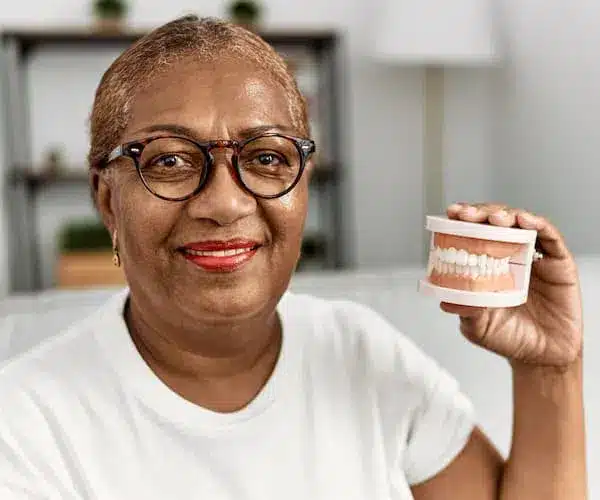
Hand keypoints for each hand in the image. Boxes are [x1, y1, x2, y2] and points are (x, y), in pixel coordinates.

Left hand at [440, 203, 582, 367]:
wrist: (542, 358)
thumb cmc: (508, 338)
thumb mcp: (477, 325)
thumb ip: (464, 310)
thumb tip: (445, 300)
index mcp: (487, 265)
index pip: (472, 234)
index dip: (462, 221)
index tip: (451, 214)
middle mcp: (509, 255)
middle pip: (494, 222)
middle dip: (479, 213)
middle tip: (466, 215)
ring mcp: (534, 256)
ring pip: (520, 223)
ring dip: (505, 214)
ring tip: (494, 219)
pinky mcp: (558, 262)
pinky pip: (549, 236)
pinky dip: (536, 223)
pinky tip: (524, 221)